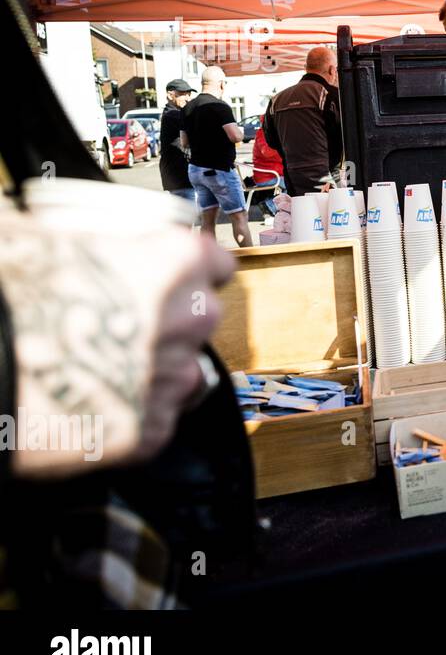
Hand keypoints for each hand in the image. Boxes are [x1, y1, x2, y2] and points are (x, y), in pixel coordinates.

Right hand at [0, 214, 234, 477]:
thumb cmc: (10, 299)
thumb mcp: (31, 238)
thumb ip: (61, 231)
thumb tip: (35, 224)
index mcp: (175, 263)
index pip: (216, 264)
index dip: (190, 271)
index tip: (171, 278)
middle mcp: (189, 320)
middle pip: (201, 319)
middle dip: (170, 322)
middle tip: (119, 324)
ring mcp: (174, 378)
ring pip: (186, 373)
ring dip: (156, 371)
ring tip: (103, 368)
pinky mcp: (151, 431)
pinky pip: (157, 420)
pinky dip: (133, 415)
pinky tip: (94, 403)